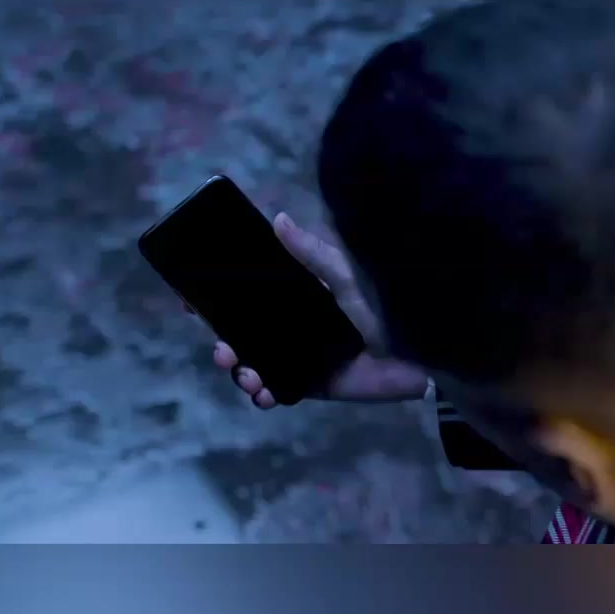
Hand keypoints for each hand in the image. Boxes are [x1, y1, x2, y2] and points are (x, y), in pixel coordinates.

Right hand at [208, 212, 429, 408]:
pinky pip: (279, 390)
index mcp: (299, 294)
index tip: (192, 301)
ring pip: (255, 363)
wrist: (422, 352)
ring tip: (246, 373)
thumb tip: (278, 218)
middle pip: (244, 333)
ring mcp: (301, 355)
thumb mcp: (348, 273)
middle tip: (222, 350)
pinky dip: (264, 394)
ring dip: (241, 370)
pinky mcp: (312, 384)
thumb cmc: (387, 304)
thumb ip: (313, 252)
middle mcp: (294, 324)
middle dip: (223, 342)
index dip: (218, 298)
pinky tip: (263, 393)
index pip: (250, 294)